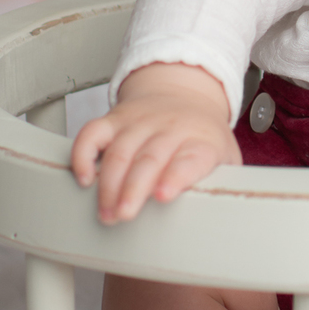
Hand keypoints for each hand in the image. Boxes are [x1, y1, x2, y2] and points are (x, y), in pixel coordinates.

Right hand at [70, 62, 239, 223]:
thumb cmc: (203, 136)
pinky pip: (92, 132)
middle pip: (149, 158)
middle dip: (133, 188)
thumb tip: (223, 217)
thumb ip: (224, 184)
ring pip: (120, 150)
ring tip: (106, 211)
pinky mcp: (115, 118)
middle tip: (124, 214)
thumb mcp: (225, 158)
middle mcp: (170, 128)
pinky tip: (83, 177)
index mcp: (202, 141)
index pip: (190, 158)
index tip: (164, 195)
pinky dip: (83, 154)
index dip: (176, 176)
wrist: (185, 92)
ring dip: (108, 183)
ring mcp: (140, 122)